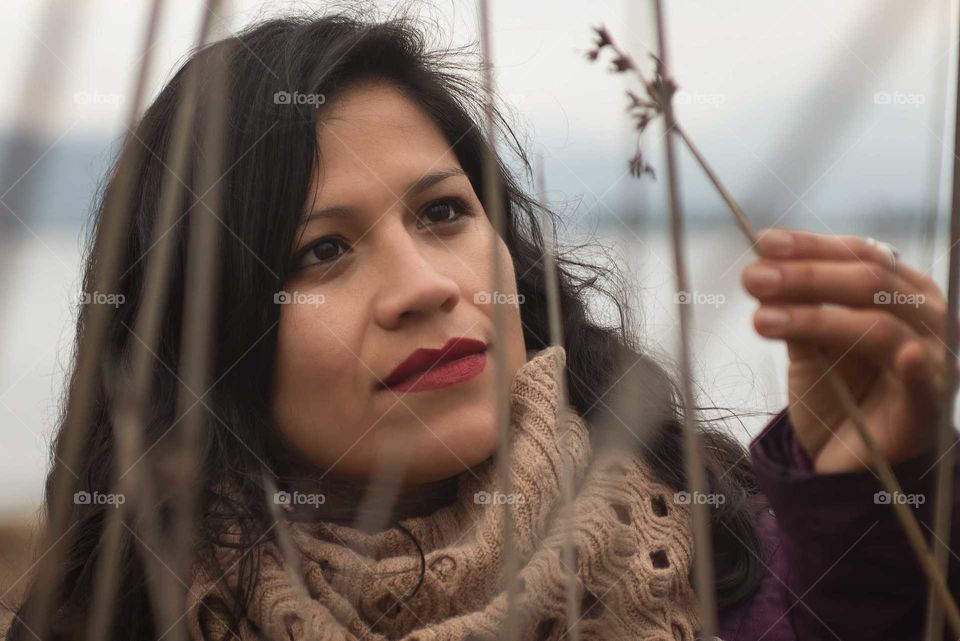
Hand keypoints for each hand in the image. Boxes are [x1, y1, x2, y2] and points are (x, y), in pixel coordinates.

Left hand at [741, 228, 954, 473]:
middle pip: (869, 283)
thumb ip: (796, 310)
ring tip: (763, 320)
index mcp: (902, 291)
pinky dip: (913, 366)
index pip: (860, 254)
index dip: (812, 247)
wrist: (844, 455)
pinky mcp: (925, 406)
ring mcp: (931, 359)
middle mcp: (926, 316)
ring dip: (817, 318)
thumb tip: (761, 271)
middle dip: (805, 276)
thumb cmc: (834, 391)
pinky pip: (922, 381)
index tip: (764, 243)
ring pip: (877, 326)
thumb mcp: (809, 343)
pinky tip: (903, 356)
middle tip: (754, 278)